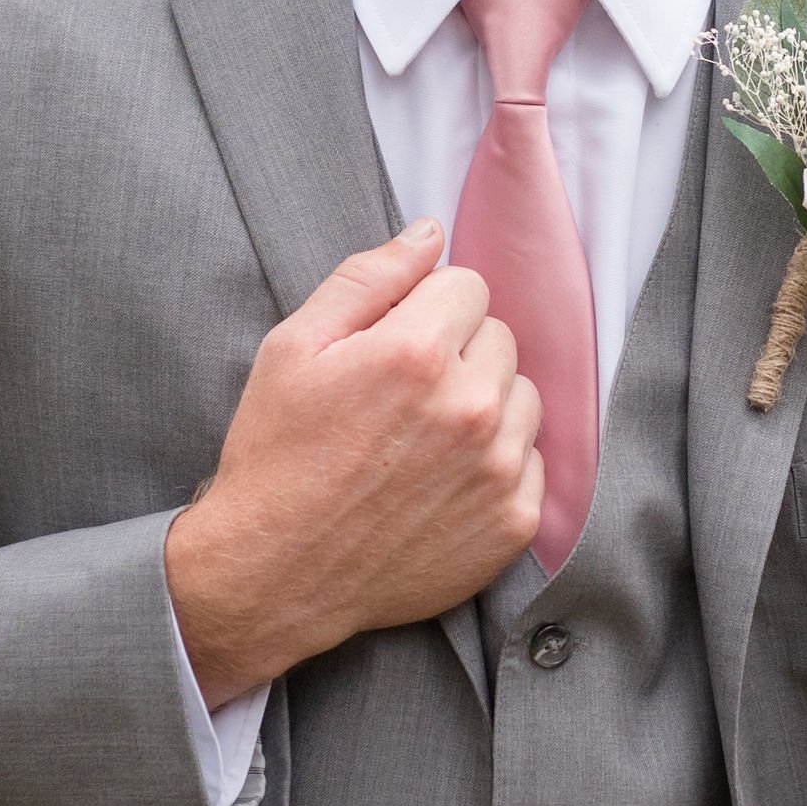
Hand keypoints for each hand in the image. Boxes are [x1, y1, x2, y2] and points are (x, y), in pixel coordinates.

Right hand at [166, 221, 543, 706]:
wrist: (274, 574)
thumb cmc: (276, 456)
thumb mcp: (293, 348)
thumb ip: (368, 277)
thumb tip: (430, 232)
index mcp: (415, 352)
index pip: (466, 284)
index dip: (425, 308)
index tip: (391, 345)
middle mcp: (470, 407)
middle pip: (499, 336)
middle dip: (457, 352)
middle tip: (400, 398)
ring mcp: (498, 470)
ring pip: (523, 396)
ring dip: (485, 405)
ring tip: (423, 441)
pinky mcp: (513, 523)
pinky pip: (533, 462)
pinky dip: (497, 466)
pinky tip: (440, 484)